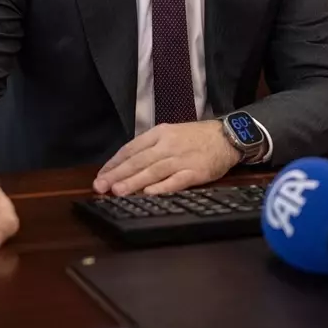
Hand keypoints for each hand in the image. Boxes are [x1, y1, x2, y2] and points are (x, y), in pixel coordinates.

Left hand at [93, 121, 240, 196]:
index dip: (114, 163)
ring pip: (153, 171)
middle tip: (100, 186)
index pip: (131, 148)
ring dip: (134, 181)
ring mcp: (181, 158)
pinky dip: (162, 187)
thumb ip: (150, 148)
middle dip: (117, 174)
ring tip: (117, 191)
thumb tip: (126, 165)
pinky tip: (149, 194)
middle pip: (138, 160)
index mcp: (159, 134)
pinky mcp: (196, 172)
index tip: (101, 175)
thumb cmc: (195, 137)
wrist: (226, 136)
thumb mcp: (170, 134)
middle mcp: (167, 145)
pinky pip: (176, 180)